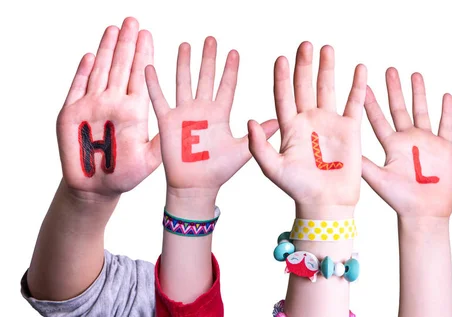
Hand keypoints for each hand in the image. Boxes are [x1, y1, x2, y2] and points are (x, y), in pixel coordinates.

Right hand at [56, 17, 159, 197]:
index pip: (139, 77)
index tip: (148, 35)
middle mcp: (114, 103)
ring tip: (113, 29)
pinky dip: (82, 72)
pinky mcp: (71, 114)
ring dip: (106, 50)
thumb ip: (163, 140)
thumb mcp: (151, 159)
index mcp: (134, 111)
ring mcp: (92, 106)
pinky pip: (77, 88)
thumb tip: (181, 124)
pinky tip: (89, 55)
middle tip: (132, 21)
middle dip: (126, 44)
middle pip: (121, 67)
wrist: (96, 188)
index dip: (143, 55)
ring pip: (100, 72)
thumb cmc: (125, 175)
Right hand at [145, 37, 277, 196]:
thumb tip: (280, 120)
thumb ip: (259, 134)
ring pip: (184, 82)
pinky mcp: (167, 122)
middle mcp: (202, 110)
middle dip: (208, 58)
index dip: (230, 70)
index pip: (226, 86)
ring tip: (186, 44)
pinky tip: (150, 67)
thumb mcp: (243, 150)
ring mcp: (184, 114)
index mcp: (220, 114)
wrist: (196, 186)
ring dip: (184, 63)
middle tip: (211, 39)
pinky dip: (154, 84)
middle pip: (206, 78)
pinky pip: (159, 99)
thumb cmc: (219, 171)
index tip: (234, 52)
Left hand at [248, 42, 366, 215]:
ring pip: (328, 88)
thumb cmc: (298, 189)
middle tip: (305, 44)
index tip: (281, 58)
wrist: (326, 204)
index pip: (283, 95)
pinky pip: (354, 102)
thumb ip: (259, 145)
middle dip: (304, 65)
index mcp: (289, 127)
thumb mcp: (273, 168)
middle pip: (304, 86)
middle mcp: (308, 121)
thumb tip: (249, 120)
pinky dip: (357, 86)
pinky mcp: (350, 129)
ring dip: (327, 68)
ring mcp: (329, 123)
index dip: (281, 77)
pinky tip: (359, 69)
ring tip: (326, 49)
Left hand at [361, 69, 451, 217]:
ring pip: (422, 110)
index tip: (365, 83)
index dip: (372, 101)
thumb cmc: (399, 200)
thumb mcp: (378, 179)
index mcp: (390, 145)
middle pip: (400, 108)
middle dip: (395, 89)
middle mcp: (407, 140)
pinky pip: (447, 125)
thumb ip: (363, 163)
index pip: (378, 118)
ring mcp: (426, 142)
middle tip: (390, 69)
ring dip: (419, 93)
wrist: (424, 212)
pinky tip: (446, 95)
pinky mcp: (444, 147)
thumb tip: (344, 150)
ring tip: (414, 74)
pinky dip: (447, 110)